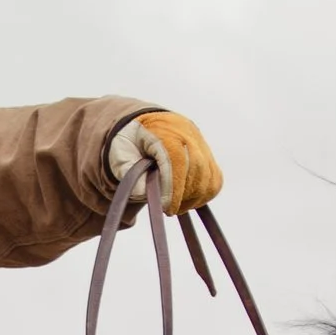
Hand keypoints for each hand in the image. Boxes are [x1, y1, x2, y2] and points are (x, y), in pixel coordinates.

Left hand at [106, 111, 222, 215]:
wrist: (142, 125)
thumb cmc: (129, 142)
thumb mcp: (120, 156)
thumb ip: (130, 174)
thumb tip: (146, 194)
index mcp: (164, 129)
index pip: (177, 159)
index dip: (174, 187)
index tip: (166, 207)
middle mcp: (187, 133)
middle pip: (197, 169)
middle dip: (184, 195)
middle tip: (168, 209)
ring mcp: (199, 142)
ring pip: (209, 176)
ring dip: (195, 197)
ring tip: (176, 206)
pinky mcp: (207, 153)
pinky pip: (215, 179)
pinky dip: (205, 194)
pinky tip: (187, 200)